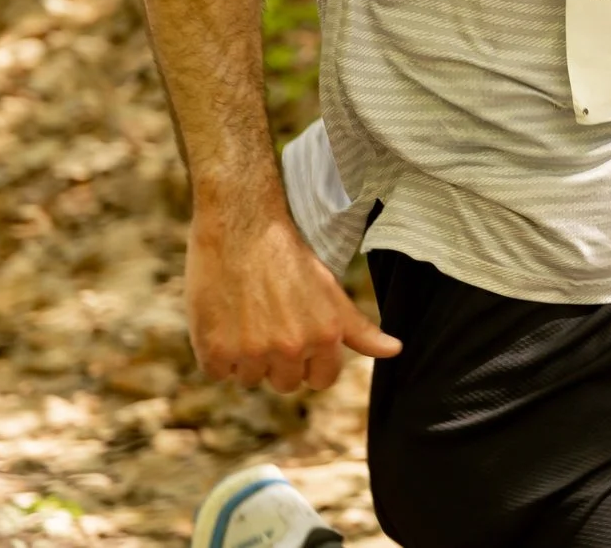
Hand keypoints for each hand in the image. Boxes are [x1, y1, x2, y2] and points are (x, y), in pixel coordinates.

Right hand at [186, 208, 400, 392]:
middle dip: (279, 361)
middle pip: (285, 383)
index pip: (322, 380)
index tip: (299, 340)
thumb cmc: (289, 256)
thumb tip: (396, 350)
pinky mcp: (215, 350)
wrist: (242, 227)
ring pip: (250, 378)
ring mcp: (251, 353)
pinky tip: (224, 320)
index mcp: (324, 337)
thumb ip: (360, 330)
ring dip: (247, 357)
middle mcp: (290, 349)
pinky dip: (217, 353)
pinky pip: (217, 372)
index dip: (311, 363)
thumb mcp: (332, 290)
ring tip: (247, 316)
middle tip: (270, 322)